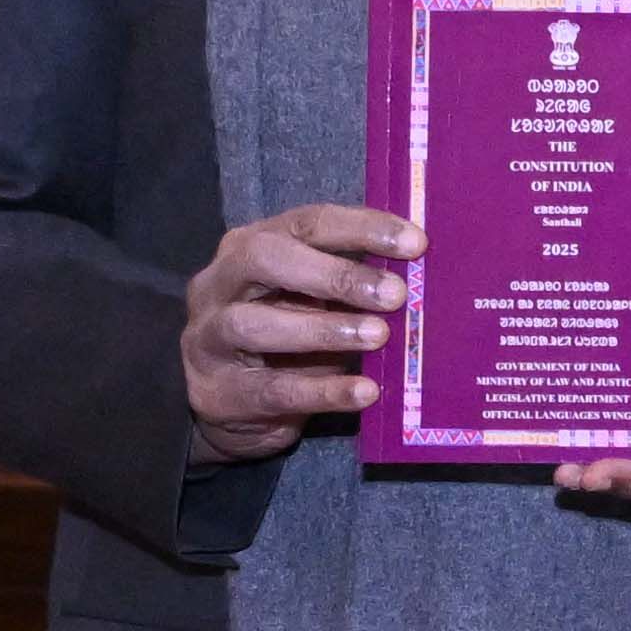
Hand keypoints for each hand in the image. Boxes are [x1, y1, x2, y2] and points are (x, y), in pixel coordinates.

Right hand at [182, 204, 414, 457]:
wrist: (233, 408)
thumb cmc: (287, 341)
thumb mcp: (316, 304)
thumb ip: (353, 287)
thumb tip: (422, 278)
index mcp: (250, 247)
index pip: (306, 223)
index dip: (361, 228)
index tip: (417, 243)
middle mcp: (220, 283)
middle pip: (265, 259)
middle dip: (334, 274)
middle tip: (394, 294)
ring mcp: (208, 336)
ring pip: (254, 324)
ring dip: (323, 329)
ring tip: (378, 337)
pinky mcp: (218, 392)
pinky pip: (272, 389)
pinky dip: (323, 391)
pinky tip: (364, 392)